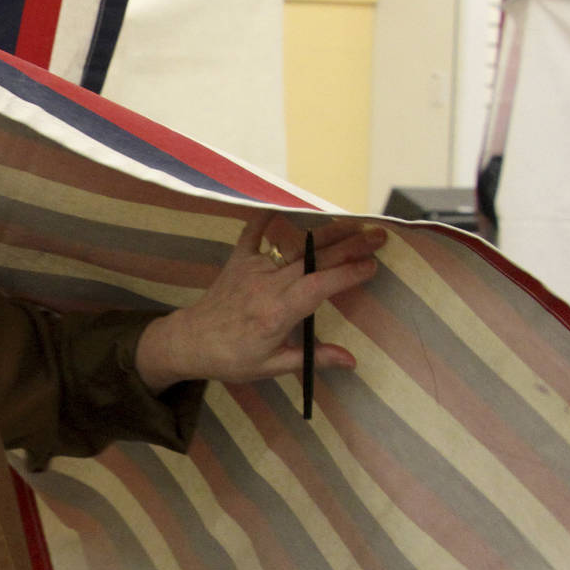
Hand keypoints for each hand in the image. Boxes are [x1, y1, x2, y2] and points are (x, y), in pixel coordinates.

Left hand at [136, 210, 384, 389]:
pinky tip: (282, 204)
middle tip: (379, 236)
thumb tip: (352, 361)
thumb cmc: (232, 358)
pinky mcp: (237, 260)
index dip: (347, 274)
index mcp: (278, 312)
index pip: (320, 286)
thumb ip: (312, 359)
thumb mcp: (272, 366)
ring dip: (325, 232)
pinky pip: (252, 233)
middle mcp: (267, 285)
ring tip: (353, 222)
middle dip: (350, 246)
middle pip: (315, 260)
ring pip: (294, 245)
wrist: (190, 342)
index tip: (373, 266)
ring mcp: (251, 268)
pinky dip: (266, 218)